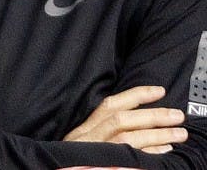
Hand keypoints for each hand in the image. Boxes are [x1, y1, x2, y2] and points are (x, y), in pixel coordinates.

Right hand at [64, 85, 186, 153]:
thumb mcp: (82, 145)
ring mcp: (95, 153)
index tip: (159, 91)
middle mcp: (87, 138)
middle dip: (153, 115)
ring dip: (157, 134)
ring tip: (180, 134)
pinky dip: (149, 154)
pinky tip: (165, 151)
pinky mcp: (104, 166)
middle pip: (121, 120)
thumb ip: (101, 133)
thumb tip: (135, 122)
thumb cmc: (74, 163)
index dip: (136, 95)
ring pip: (127, 138)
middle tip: (178, 115)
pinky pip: (129, 158)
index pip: (110, 105)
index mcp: (84, 130)